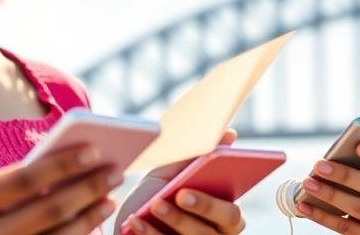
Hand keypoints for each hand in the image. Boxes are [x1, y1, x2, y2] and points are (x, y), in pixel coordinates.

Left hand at [114, 129, 245, 233]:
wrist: (128, 222)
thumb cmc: (156, 195)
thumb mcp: (173, 176)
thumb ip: (197, 158)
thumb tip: (230, 134)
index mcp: (223, 217)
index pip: (231, 215)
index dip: (211, 205)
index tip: (184, 190)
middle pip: (210, 233)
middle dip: (189, 215)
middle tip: (173, 196)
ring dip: (168, 223)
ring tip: (151, 206)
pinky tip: (133, 222)